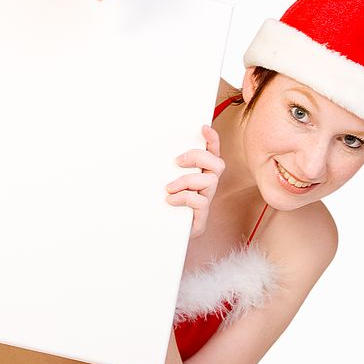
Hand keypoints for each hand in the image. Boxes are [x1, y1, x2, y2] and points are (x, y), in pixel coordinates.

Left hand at [165, 125, 224, 239]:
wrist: (158, 235)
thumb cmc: (160, 204)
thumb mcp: (159, 181)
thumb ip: (162, 168)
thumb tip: (146, 150)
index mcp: (199, 173)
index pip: (212, 152)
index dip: (212, 139)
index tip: (203, 128)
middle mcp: (206, 186)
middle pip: (217, 164)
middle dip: (198, 157)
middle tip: (177, 161)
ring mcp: (205, 201)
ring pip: (209, 181)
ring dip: (187, 180)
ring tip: (168, 188)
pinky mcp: (201, 218)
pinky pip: (200, 202)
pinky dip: (184, 198)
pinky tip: (170, 200)